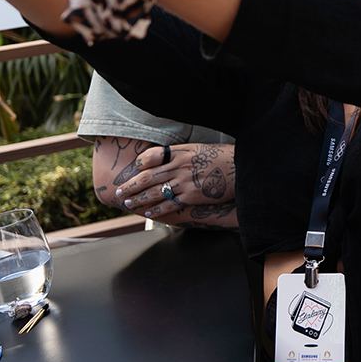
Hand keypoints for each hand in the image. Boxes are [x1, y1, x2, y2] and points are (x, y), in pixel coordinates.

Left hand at [113, 143, 235, 218]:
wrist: (241, 169)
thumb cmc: (223, 158)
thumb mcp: (201, 148)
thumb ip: (183, 153)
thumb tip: (168, 158)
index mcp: (182, 152)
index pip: (153, 156)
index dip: (140, 163)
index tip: (134, 169)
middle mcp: (180, 166)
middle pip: (149, 176)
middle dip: (131, 185)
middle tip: (118, 190)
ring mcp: (185, 182)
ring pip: (155, 191)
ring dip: (138, 198)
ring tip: (127, 203)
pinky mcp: (192, 196)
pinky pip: (170, 204)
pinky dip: (157, 209)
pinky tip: (148, 213)